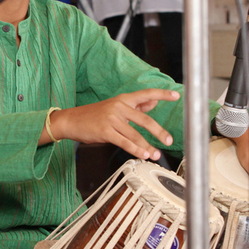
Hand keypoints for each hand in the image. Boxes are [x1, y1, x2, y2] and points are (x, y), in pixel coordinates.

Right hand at [48, 89, 179, 160]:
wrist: (72, 120)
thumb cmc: (95, 115)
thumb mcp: (116, 106)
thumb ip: (136, 105)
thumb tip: (154, 102)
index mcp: (123, 99)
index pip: (146, 93)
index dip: (162, 94)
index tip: (176, 96)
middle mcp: (119, 107)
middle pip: (145, 119)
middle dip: (159, 132)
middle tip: (168, 140)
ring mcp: (111, 119)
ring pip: (135, 134)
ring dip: (147, 146)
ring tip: (156, 154)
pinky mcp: (105, 131)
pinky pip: (124, 142)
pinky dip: (135, 150)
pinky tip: (142, 154)